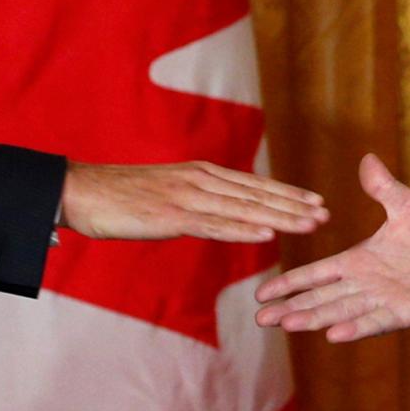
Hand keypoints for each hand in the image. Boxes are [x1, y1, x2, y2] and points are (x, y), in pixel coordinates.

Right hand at [57, 161, 328, 242]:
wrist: (82, 191)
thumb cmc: (119, 196)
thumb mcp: (164, 194)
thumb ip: (192, 200)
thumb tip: (213, 212)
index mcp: (199, 175)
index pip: (252, 185)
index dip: (286, 194)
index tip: (314, 200)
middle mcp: (200, 180)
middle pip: (257, 194)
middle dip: (294, 204)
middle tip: (327, 213)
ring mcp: (188, 197)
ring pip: (245, 208)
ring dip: (281, 217)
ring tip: (311, 224)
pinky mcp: (173, 216)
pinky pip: (216, 225)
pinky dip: (245, 229)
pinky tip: (267, 235)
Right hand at [252, 153, 409, 341]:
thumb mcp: (405, 204)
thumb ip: (382, 187)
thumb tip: (366, 158)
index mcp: (361, 260)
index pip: (318, 273)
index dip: (291, 283)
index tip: (262, 294)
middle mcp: (367, 284)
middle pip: (321, 298)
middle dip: (291, 308)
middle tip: (259, 319)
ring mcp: (384, 300)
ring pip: (340, 311)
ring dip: (313, 318)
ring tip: (285, 325)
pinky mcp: (405, 313)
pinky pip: (375, 321)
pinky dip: (355, 327)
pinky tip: (333, 335)